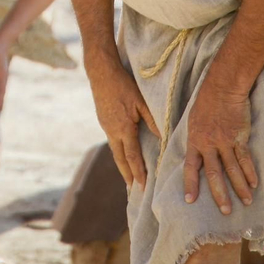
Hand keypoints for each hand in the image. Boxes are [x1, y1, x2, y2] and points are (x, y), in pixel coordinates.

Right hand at [85, 57, 158, 188]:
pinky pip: (112, 141)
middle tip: (132, 190)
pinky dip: (118, 152)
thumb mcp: (141, 102)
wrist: (101, 72)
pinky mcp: (103, 120)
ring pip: (115, 151)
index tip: (143, 186)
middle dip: (127, 175)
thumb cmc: (123, 85)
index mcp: (123, 128)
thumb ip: (152, 121)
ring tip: (128, 177)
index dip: (138, 172)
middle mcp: (112, 131)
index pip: (132, 156)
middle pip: (120, 159)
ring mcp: (106, 126)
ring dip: (122, 165)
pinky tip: (123, 153)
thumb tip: (163, 138)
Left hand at [182, 80, 257, 214]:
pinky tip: (254, 184)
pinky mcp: (240, 137)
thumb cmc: (206, 101)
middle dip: (220, 195)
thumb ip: (195, 139)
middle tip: (225, 211)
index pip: (191, 167)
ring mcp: (225, 141)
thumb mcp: (193, 120)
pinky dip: (250, 173)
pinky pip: (245, 159)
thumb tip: (194, 153)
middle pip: (214, 174)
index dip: (190, 184)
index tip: (189, 201)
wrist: (223, 87)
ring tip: (246, 202)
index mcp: (195, 140)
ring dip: (240, 188)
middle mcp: (209, 144)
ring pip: (233, 170)